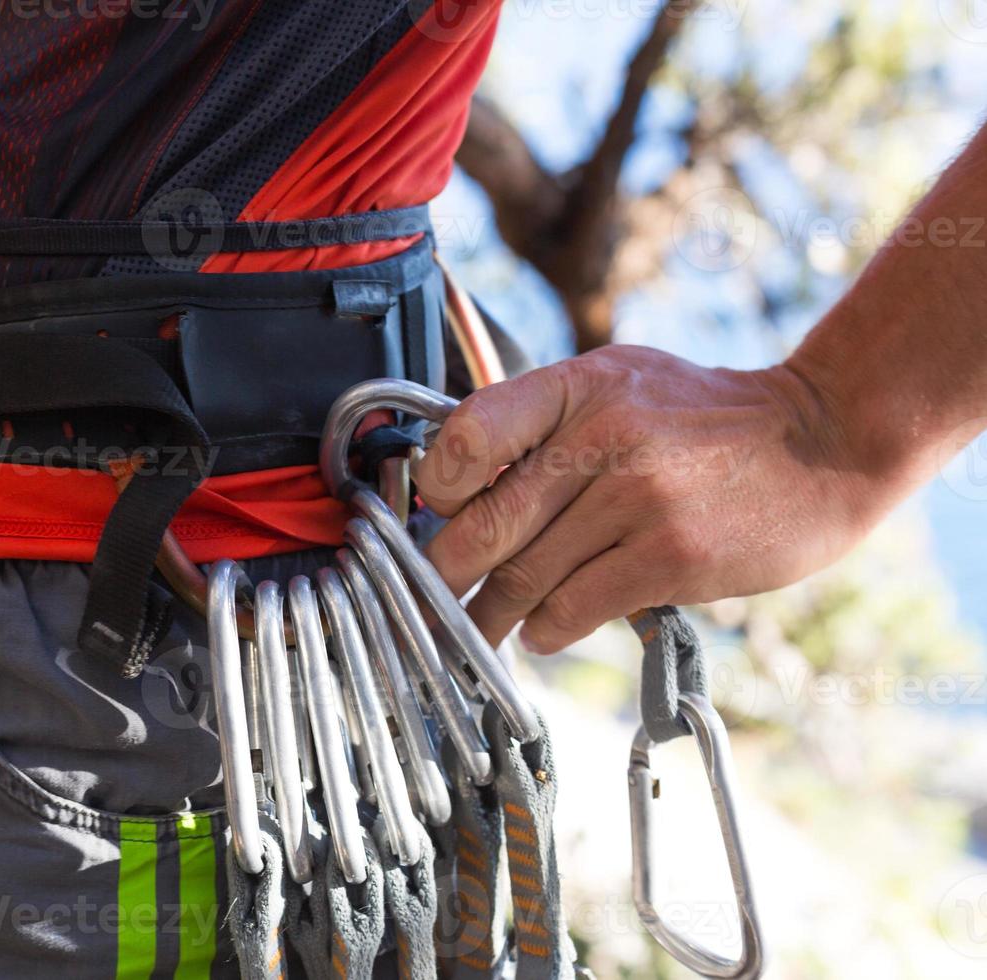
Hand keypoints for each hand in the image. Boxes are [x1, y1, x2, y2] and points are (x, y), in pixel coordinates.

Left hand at [413, 344, 877, 653]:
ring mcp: (638, 498)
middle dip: (445, 577)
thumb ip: (542, 419)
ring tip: (481, 629)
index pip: (468, 436)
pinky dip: (547, 629)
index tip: (437, 518)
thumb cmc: (703, 419)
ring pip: (524, 577)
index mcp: (578, 386)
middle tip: (430, 603)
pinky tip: (544, 630)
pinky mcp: (670, 557)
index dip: (437, 489)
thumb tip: (454, 483)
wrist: (821, 443)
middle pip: (486, 526)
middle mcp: (603, 436)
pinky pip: (574, 608)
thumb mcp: (619, 383)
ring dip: (491, 616)